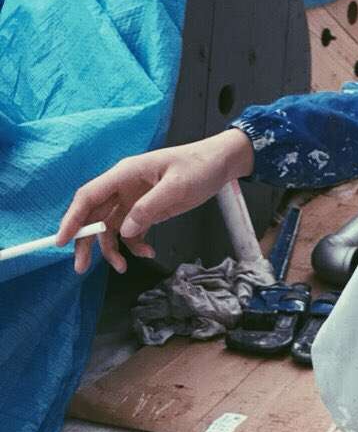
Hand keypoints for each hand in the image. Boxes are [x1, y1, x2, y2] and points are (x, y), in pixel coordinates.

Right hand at [56, 129, 254, 274]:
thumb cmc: (199, 166)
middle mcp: (124, 186)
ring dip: (113, 248)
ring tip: (122, 267)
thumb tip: (125, 231)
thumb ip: (149, 208)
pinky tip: (148, 251)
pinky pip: (131, 230)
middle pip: (95, 215)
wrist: (220, 164)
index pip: (89, 196)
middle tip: (81, 267)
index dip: (73, 219)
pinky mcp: (146, 209)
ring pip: (111, 227)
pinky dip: (135, 244)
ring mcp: (134, 199)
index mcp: (125, 173)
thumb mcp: (176, 186)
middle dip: (87, 241)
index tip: (62, 241)